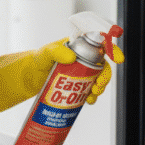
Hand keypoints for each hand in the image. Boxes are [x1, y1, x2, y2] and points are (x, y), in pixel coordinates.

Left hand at [0, 38, 123, 110]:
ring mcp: (80, 72)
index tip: (118, 58)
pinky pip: (90, 89)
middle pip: (103, 64)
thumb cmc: (35, 62)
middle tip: (99, 86)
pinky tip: (88, 101)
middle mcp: (82, 58)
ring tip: (93, 96)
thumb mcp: (44, 54)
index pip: (99, 43)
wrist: (26, 79)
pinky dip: (92, 96)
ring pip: (98, 78)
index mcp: (77, 46)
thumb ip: (55, 52)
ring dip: (100, 87)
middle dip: (105, 76)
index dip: (112, 48)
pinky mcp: (77, 85)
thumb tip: (71, 56)